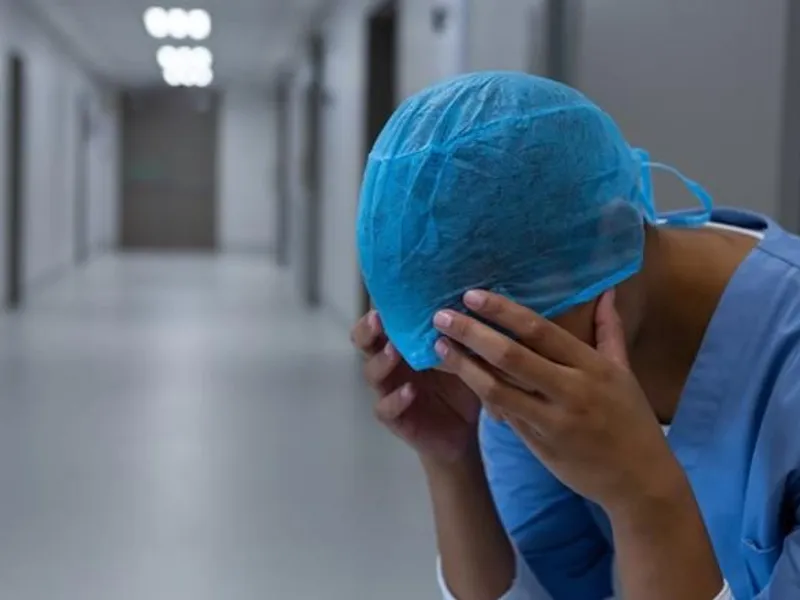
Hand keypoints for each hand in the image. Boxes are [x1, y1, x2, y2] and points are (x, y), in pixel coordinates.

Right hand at [351, 311, 480, 464]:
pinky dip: (395, 398)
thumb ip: (456, 332)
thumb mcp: (462, 354)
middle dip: (368, 330)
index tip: (386, 296)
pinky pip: (385, 408)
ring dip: (381, 360)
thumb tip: (468, 295)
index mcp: (402, 344)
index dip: (377, 308)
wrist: (464, 432)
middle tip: (379, 319)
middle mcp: (390, 365)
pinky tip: (410, 391)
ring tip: (395, 351)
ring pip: (372, 373)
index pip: (379, 322)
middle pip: (364, 343)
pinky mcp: (395, 417)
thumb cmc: (459, 384)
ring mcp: (389, 390)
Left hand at [432, 289, 684, 511]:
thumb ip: (610, 330)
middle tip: (441, 316)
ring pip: (497, 389)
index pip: (539, 330)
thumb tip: (606, 292)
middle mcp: (570, 390)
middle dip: (472, 334)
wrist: (639, 481)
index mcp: (592, 366)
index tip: (472, 296)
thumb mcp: (624, 372)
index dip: (502, 311)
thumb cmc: (631, 420)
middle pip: (511, 356)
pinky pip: (503, 414)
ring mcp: (552, 420)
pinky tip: (461, 377)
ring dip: (464, 367)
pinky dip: (481, 394)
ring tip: (439, 347)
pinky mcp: (538, 444)